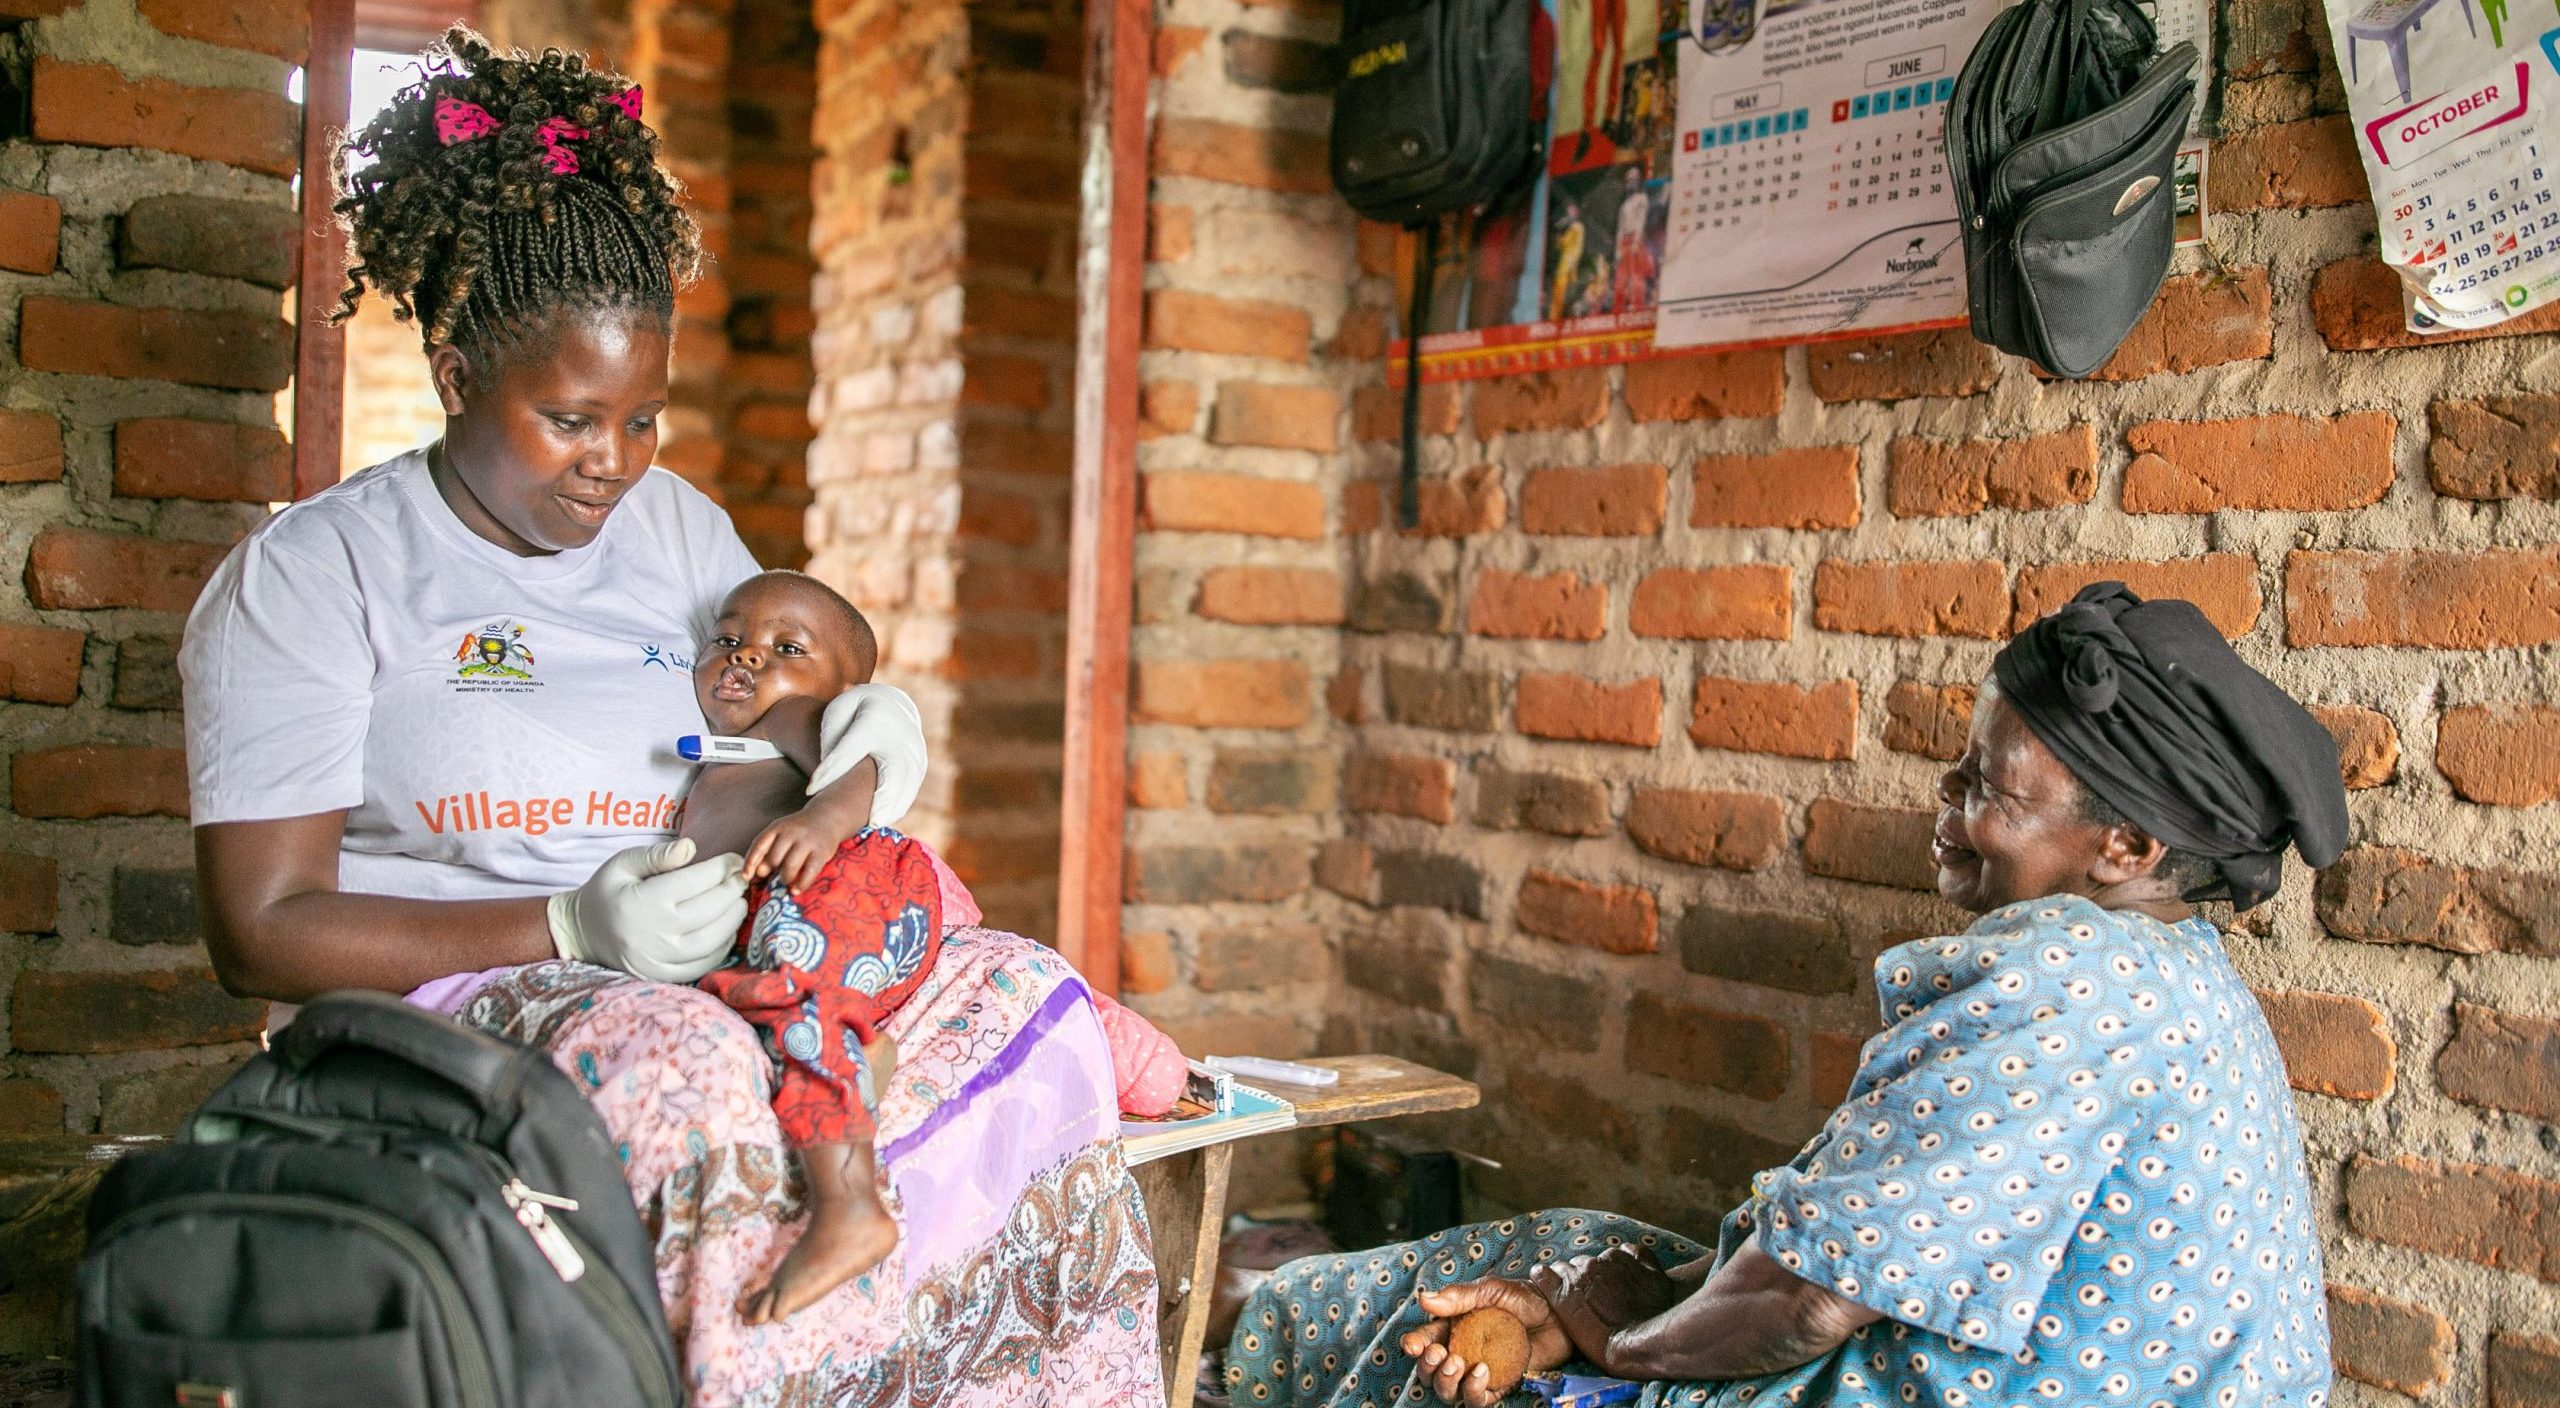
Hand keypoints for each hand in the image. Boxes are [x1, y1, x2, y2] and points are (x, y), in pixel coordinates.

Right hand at [547, 838, 746, 982]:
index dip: (723, 868)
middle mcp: (652, 931)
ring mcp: (657, 958)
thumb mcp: (622, 863)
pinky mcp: (659, 976)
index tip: (735, 860)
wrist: (580, 932)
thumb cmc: (607, 891)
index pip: (697, 880)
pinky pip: (701, 966)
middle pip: (710, 910)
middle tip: (742, 880)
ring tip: (739, 903)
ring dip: (733, 920)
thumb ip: (657, 854)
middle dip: (733, 892)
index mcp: (644, 899)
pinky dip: (721, 949)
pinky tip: (726, 931)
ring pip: (712, 941)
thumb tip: (691, 848)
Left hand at [746, 812, 848, 890]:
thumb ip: (768, 850)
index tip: (746, 877)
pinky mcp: (821, 852)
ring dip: (785, 878)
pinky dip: (801, 884)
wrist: (828, 817)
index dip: (751, 863)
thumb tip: (758, 872)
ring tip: (786, 881)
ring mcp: (807, 841)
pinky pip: (809, 872)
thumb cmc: (800, 830)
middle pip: (774, 858)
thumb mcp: (781, 834)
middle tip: (775, 877)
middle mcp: (791, 833)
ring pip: (790, 866)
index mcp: (777, 828)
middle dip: (772, 872)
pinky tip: (796, 889)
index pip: (759, 845)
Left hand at [808, 684, 924, 827]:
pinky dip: (898, 806)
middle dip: (884, 798)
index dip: (831, 771)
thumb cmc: (856, 711)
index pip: (849, 749)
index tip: (811, 790)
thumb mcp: (838, 713)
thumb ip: (831, 740)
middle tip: (872, 822)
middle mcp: (900, 737)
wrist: (891, 703)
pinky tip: (881, 820)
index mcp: (873, 720)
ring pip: (906, 785)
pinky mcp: (919, 765)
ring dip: (893, 808)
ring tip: (874, 825)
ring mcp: (914, 752)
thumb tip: (828, 777)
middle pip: (893, 771)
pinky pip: (909, 790)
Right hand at [1399, 1278, 1572, 1405]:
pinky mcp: (1499, 1386)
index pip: (1426, 1341)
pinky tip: (1482, 1372)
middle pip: (1430, 1372)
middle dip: (1427, 1367)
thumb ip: (1458, 1296)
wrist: (1559, 1315)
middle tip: (1440, 1354)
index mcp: (1455, 1327)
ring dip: (1445, 1382)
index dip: (1414, 1345)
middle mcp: (1463, 1352)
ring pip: (1448, 1391)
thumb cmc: (1525, 1298)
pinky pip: (1477, 1401)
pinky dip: (1473, 1392)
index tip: (1412, 1345)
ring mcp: (1479, 1372)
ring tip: (1457, 1364)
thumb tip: (1424, 1299)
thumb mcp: (1491, 1290)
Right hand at [1532, 1244, 1678, 1366]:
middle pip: (1579, 1264)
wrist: (1644, 1342)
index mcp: (1569, 1280)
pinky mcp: (1642, 1262)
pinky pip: (1633, 1251)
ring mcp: (1617, 1261)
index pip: (1553, 1270)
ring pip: (1604, 1257)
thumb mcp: (1568, 1322)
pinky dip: (1632, 1260)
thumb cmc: (1605, 1343)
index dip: (1558, 1282)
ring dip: (1606, 1270)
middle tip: (1592, 1297)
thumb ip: (1555, 1292)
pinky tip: (1633, 1272)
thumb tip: (1541, 1272)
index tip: (1563, 1291)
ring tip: (1615, 1291)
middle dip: (1583, 1277)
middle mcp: (1590, 1265)